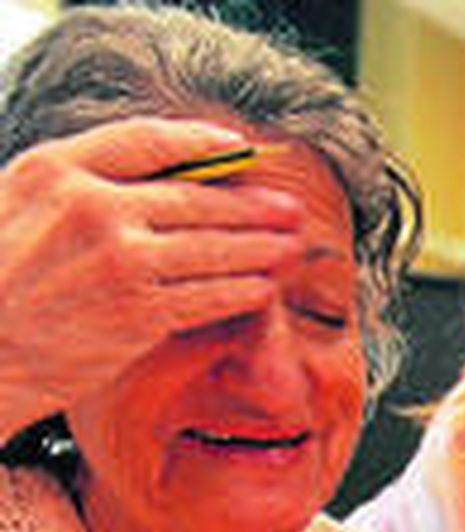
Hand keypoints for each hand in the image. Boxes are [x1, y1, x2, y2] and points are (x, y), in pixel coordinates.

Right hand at [0, 117, 303, 431]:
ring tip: (292, 246)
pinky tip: (266, 288)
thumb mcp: (18, 203)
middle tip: (291, 208)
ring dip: (262, 248)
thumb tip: (154, 178)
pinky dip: (246, 290)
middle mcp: (93, 207)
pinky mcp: (140, 311)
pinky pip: (211, 295)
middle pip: (196, 197)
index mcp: (58, 169)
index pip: (149, 140)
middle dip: (253, 205)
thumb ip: (78, 185)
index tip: (241, 149)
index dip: (204, 143)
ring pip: (213, 247)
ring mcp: (120, 260)